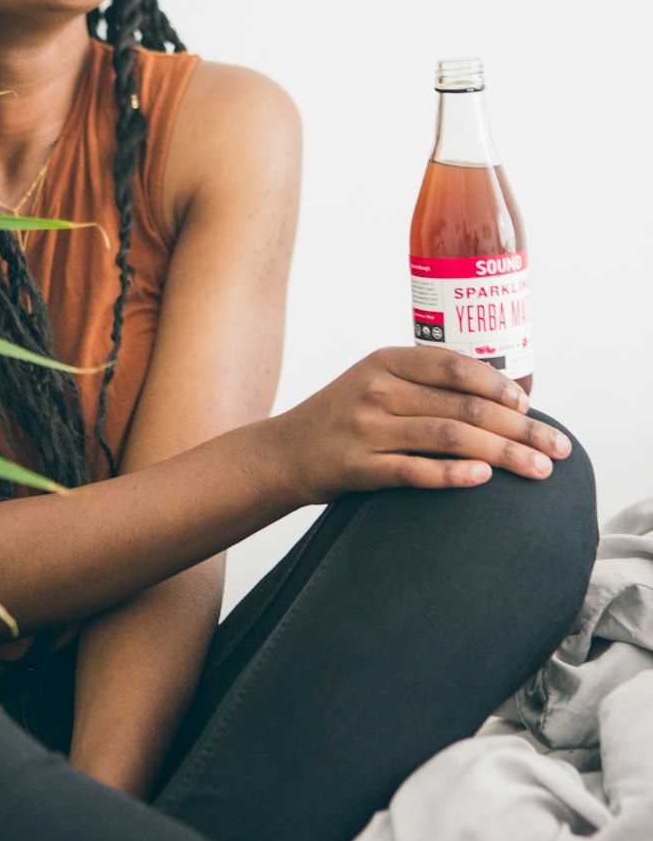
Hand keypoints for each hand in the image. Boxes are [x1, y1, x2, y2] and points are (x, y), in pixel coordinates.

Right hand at [277, 347, 570, 502]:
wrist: (284, 452)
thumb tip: (502, 396)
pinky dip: (452, 475)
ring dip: (502, 455)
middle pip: (463, 406)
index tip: (530, 406)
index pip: (455, 366)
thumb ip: (425, 382)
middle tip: (556, 448)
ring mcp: (366, 429)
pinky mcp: (358, 467)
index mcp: (386, 361)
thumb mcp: (376, 382)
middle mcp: (377, 389)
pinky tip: (482, 479)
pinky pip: (414, 471)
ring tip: (537, 471)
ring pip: (448, 437)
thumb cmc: (345, 417)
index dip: (499, 385)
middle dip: (520, 428)